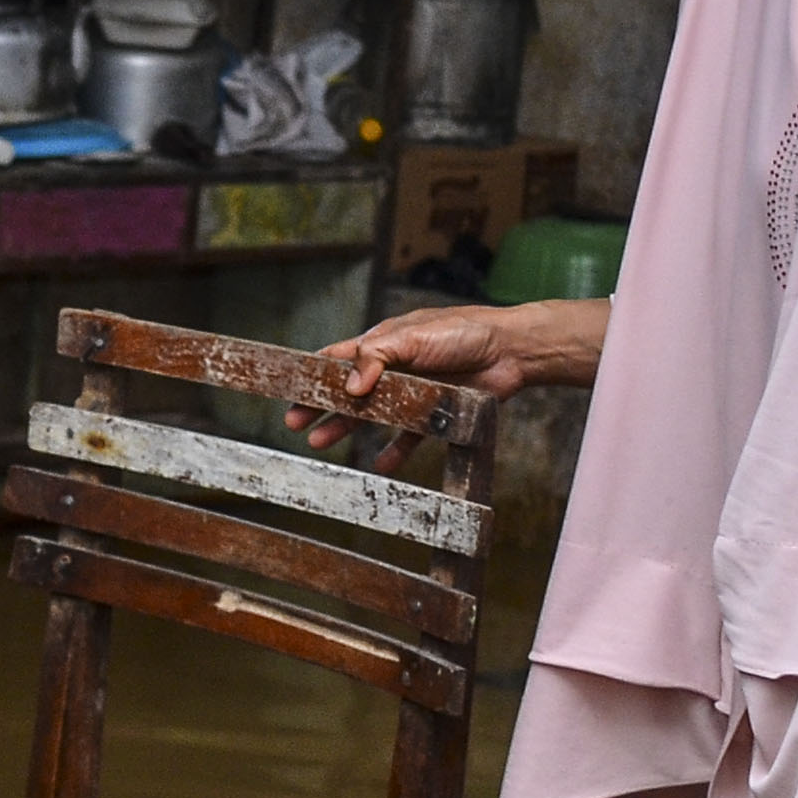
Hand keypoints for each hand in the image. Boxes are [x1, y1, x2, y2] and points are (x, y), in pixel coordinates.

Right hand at [296, 300, 607, 441]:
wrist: (511, 350)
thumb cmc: (462, 331)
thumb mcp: (413, 337)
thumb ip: (378, 358)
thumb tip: (349, 387)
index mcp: (383, 343)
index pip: (338, 359)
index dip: (312, 373)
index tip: (286, 387)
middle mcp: (394, 369)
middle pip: (347, 391)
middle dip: (320, 406)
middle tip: (294, 423)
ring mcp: (413, 392)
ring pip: (371, 416)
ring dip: (346, 428)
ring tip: (320, 443)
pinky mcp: (434, 413)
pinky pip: (409, 437)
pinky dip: (394, 452)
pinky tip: (379, 466)